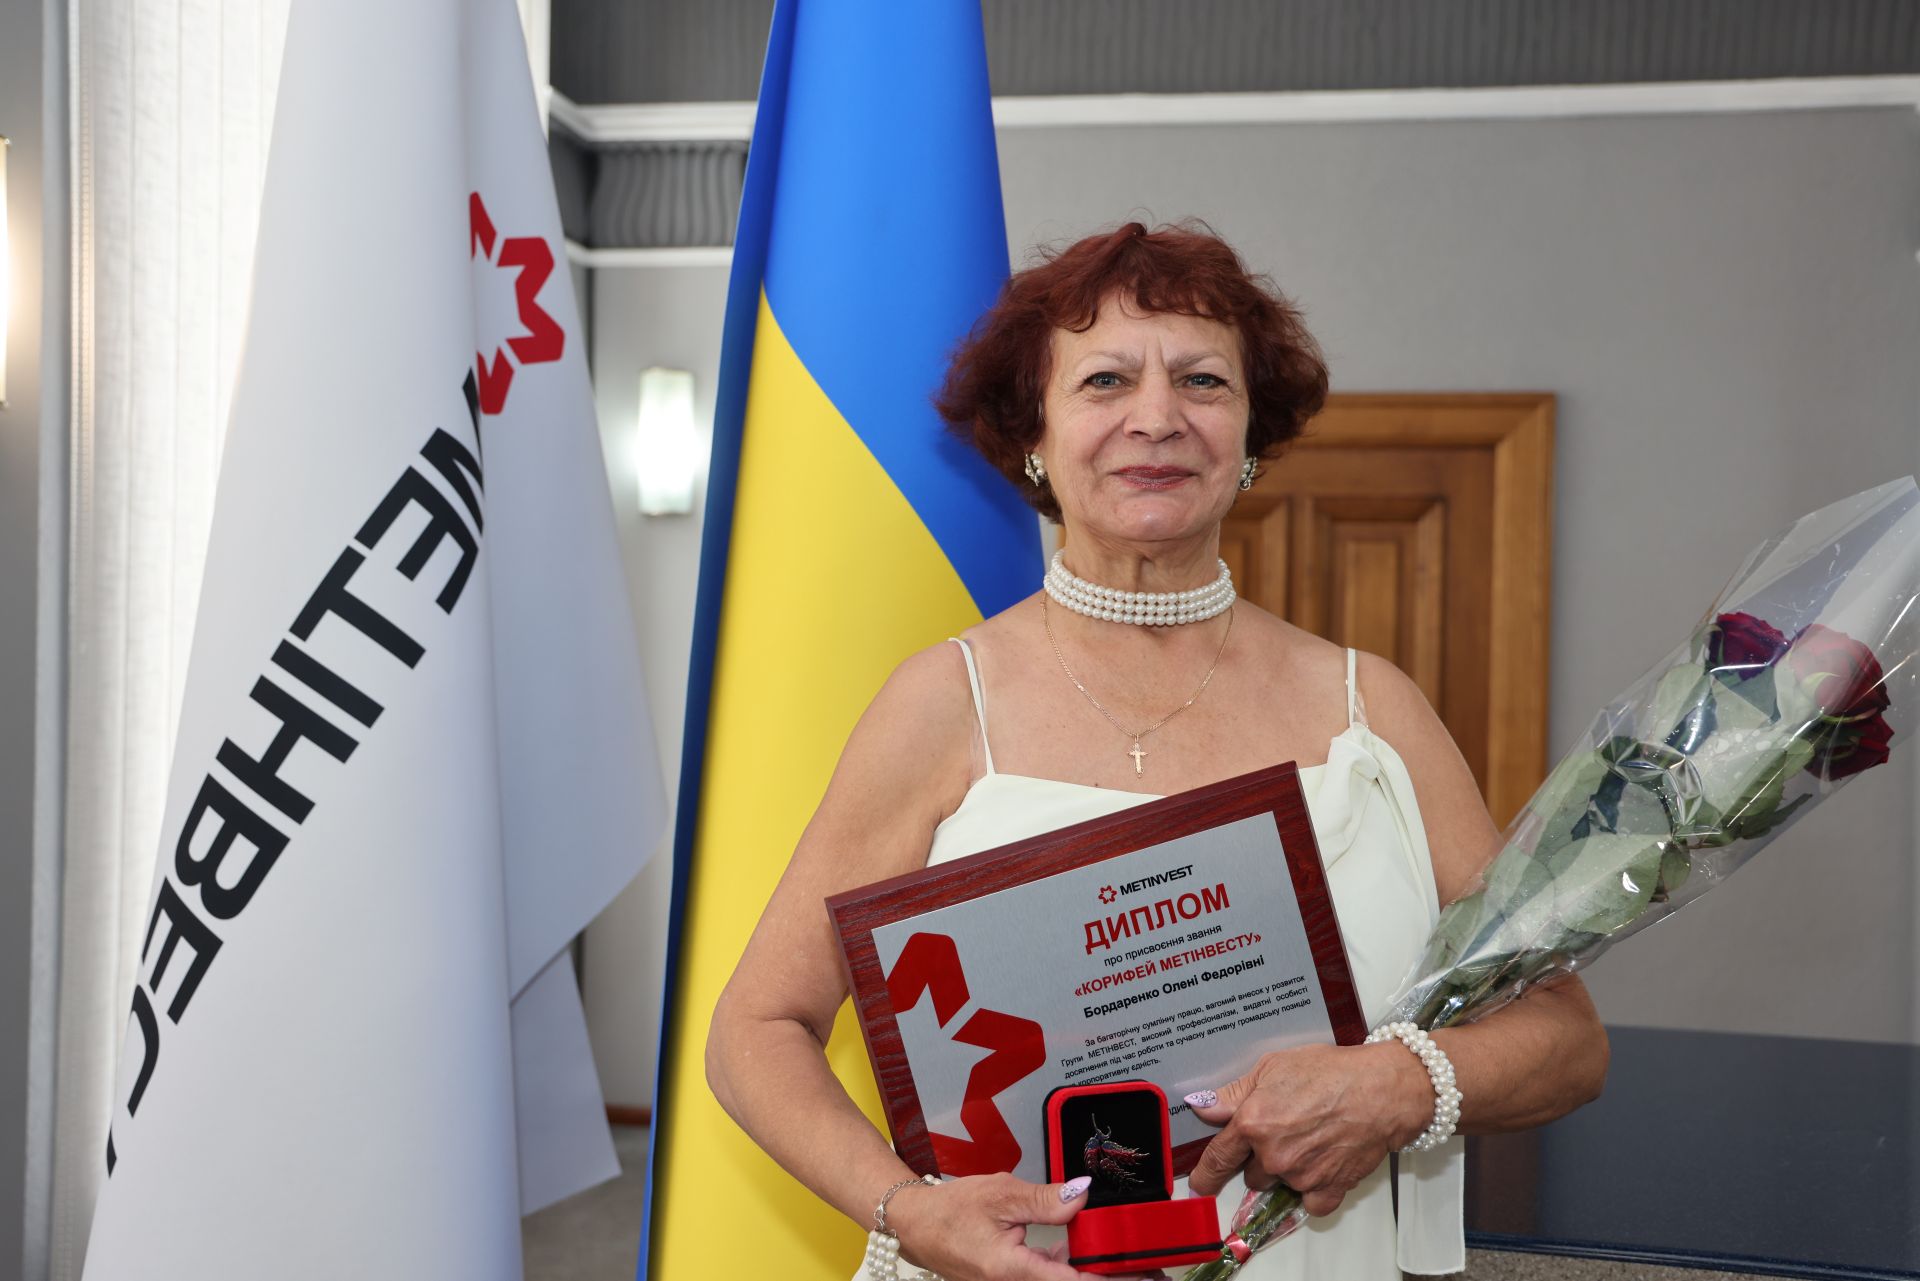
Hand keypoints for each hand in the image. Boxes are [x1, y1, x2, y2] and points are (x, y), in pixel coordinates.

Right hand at [886, 1173, 1164, 1280]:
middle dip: (1114, 1277)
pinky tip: (1095, 1250)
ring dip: (1098, 1272)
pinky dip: (1076, 1264)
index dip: (1110, 1279)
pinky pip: (1053, 1273)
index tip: (1143, 1275)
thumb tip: (1082, 1196)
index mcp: (1013, 1271)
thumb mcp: (999, 1195)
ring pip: (1066, 1279)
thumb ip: (1045, 1199)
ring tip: (1137, 1264)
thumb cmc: (949, 1211)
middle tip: (1155, 1272)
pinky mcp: (1017, 1276)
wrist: (916, 1224)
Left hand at [1183, 1043, 1430, 1216]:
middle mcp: (1273, 1155)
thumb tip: (1203, 1107)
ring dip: (1289, 1170)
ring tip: (1311, 1138)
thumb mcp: (1273, 1067)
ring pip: (1282, 1184)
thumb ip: (1234, 1093)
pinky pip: (1311, 1202)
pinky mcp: (1329, 1189)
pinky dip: (1315, 1189)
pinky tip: (1325, 1162)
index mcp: (1253, 1123)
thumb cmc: (1331, 1072)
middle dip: (1262, 1157)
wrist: (1380, 1090)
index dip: (1205, 1175)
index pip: (1218, 1158)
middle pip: (1252, 1173)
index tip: (1199, 1186)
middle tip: (1286, 1131)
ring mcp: (1301, 1176)